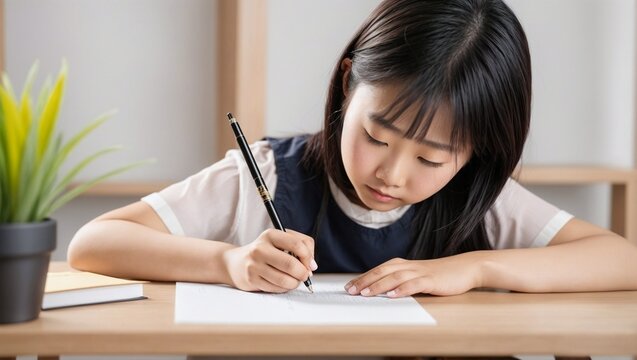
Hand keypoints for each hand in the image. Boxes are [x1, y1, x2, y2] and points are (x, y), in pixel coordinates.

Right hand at [221, 229, 317, 292]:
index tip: (310, 264)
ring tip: (294, 280)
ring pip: (284, 279)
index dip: (308, 257)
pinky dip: (284, 288)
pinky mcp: (252, 279)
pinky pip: (276, 288)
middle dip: (303, 273)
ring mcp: (254, 265)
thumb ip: (303, 246)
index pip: (297, 245)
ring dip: (295, 283)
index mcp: (270, 235)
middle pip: (291, 264)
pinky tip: (282, 283)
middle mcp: (260, 248)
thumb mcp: (282, 240)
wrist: (237, 263)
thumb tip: (312, 265)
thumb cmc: (266, 251)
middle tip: (304, 275)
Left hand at [344, 253, 483, 297]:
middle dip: (365, 280)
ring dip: (379, 285)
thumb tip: (382, 290)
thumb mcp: (417, 276)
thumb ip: (402, 280)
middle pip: (382, 271)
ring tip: (366, 293)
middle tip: (351, 290)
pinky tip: (393, 295)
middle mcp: (409, 266)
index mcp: (404, 264)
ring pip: (395, 276)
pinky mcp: (431, 280)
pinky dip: (402, 289)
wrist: (466, 268)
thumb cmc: (440, 275)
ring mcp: (420, 272)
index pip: (379, 269)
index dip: (363, 277)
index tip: (349, 286)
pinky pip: (414, 284)